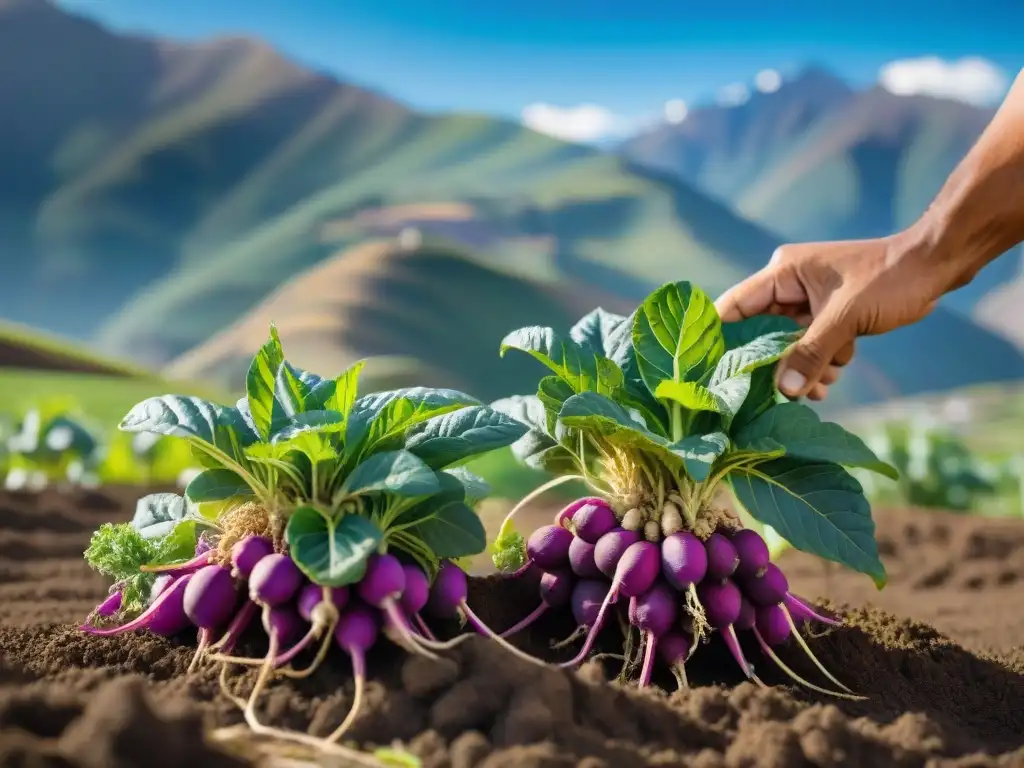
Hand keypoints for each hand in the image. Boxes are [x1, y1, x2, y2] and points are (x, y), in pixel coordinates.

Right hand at [714, 233, 944, 400]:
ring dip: (804, 366)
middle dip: (774, 363)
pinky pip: (812, 343)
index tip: (715, 372)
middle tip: (779, 393)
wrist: (935, 265)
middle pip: (761, 331)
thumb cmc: (888, 280)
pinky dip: (822, 360)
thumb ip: (810, 354)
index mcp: (783, 272)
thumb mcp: (845, 319)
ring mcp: (809, 299)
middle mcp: (790, 284)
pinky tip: (835, 374)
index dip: (722, 338)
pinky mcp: (828, 312)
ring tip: (820, 387)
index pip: (735, 306)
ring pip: (790, 342)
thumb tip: (783, 392)